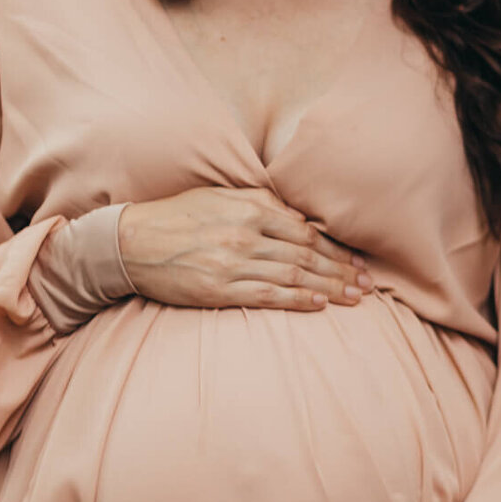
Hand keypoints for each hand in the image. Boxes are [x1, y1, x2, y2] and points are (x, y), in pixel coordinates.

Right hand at [116, 186, 373, 310]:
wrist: (132, 242)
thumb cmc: (178, 216)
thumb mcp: (220, 196)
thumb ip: (261, 204)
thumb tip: (300, 220)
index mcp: (249, 209)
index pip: (305, 232)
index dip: (336, 248)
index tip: (357, 260)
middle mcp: (245, 235)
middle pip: (306, 256)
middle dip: (341, 271)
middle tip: (368, 284)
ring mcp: (233, 264)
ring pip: (293, 276)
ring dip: (329, 288)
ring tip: (354, 298)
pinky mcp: (219, 289)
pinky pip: (267, 295)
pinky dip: (297, 300)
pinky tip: (319, 305)